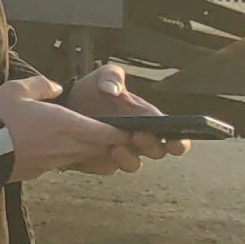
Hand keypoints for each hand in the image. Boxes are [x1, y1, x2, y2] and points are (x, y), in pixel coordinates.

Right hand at [0, 74, 155, 180]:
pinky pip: (62, 163)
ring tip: (90, 142)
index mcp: (65, 124)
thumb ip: (42, 86)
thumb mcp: (17, 89)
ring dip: (91, 151)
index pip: (106, 132)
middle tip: (118, 137)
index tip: (132, 130)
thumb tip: (57, 88)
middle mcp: (65, 146)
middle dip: (111, 144)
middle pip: (100, 149)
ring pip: (84, 158)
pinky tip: (57, 148)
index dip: (122, 133)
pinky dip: (67, 156)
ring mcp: (52, 162)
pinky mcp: (38, 171)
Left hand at [64, 60, 190, 160]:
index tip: (175, 141)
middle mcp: (138, 139)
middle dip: (151, 146)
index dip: (179, 143)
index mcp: (148, 120)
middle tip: (137, 135)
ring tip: (114, 146)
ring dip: (128, 158)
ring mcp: (120, 152)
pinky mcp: (99, 161)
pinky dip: (103, 163)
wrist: (65, 103)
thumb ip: (112, 76)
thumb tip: (113, 90)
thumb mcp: (103, 75)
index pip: (174, 137)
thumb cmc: (92, 89)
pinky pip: (106, 168)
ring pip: (133, 164)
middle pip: (156, 152)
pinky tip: (93, 153)